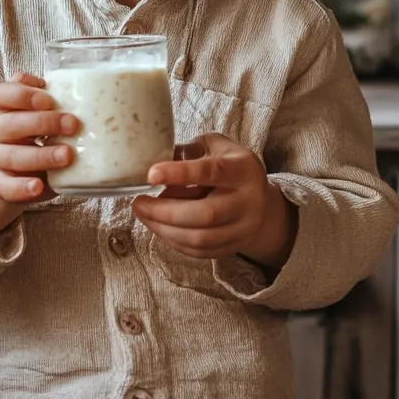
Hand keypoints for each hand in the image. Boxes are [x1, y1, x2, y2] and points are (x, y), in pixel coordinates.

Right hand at [0, 72, 78, 204]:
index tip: (48, 99)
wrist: (4, 174)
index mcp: (3, 110)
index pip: (2, 94)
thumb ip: (51, 107)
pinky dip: (22, 187)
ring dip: (42, 156)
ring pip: (12, 156)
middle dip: (42, 122)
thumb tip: (91, 101)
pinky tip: (38, 186)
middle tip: (72, 124)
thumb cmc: (28, 136)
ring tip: (67, 155)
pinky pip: (7, 187)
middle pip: (9, 124)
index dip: (23, 94)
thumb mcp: (33, 117)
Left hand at [132, 133, 296, 267]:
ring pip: (201, 239)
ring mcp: (242, 228)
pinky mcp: (234, 247)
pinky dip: (175, 242)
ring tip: (144, 215)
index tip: (150, 174)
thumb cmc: (229, 164)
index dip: (180, 173)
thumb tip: (151, 159)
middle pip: (205, 214)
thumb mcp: (214, 146)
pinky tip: (159, 228)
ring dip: (165, 230)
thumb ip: (187, 152)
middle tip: (138, 203)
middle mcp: (247, 201)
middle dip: (165, 211)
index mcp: (242, 169)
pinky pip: (200, 252)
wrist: (259, 198)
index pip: (211, 172)